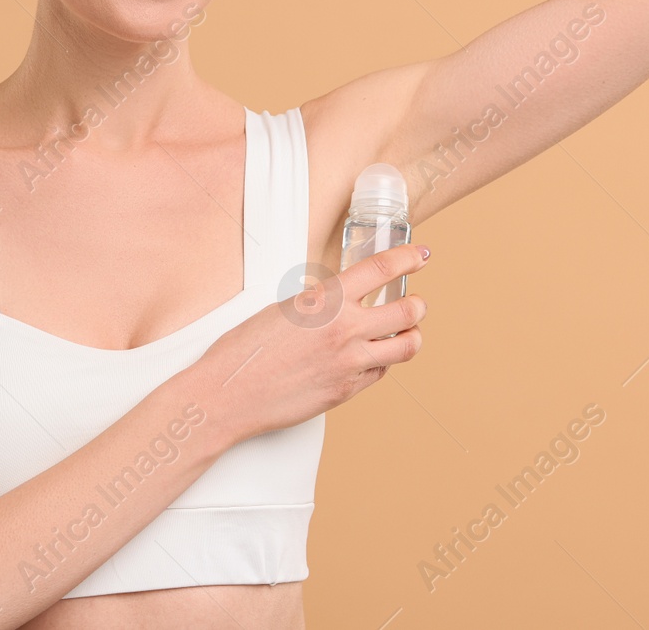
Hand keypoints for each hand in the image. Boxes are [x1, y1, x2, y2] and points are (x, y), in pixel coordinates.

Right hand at [186, 243, 432, 442]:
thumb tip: (336, 303)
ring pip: (407, 347)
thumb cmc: (243, 350)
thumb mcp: (282, 310)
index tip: (420, 255)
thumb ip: (317, 305)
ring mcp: (349, 362)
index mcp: (325, 300)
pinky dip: (383, 363)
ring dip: (412, 337)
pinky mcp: (346, 391)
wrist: (228, 393)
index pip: (381, 268)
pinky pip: (380, 373)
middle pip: (409, 310)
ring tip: (408, 333)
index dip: (408, 257)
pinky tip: (373, 358)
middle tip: (417, 303)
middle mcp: (344, 329)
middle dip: (419, 304)